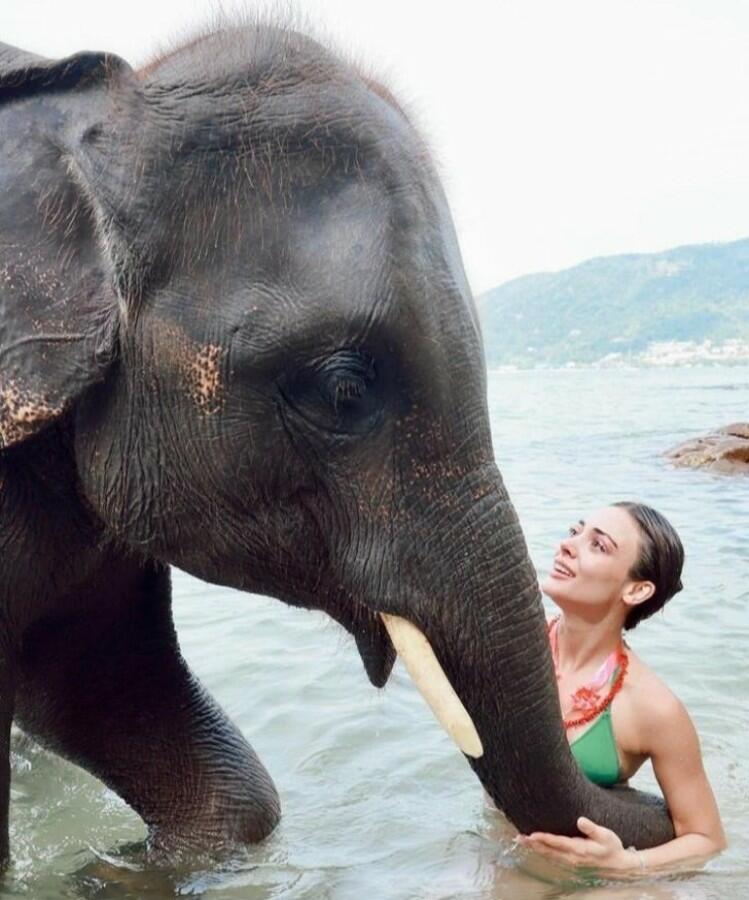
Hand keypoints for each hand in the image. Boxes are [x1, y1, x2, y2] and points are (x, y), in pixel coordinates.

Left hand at [517, 816, 636, 871]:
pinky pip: (553, 857)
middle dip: (533, 844)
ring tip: (522, 841)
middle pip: (549, 850)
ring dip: (535, 849)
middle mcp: (572, 857)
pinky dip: (543, 852)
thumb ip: (592, 828)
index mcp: (580, 849)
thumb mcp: (606, 836)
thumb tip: (580, 820)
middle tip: (519, 838)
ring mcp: (571, 861)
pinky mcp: (571, 861)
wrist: (619, 866)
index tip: (532, 835)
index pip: (558, 843)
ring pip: (549, 855)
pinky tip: (535, 847)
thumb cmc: (612, 847)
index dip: (544, 839)